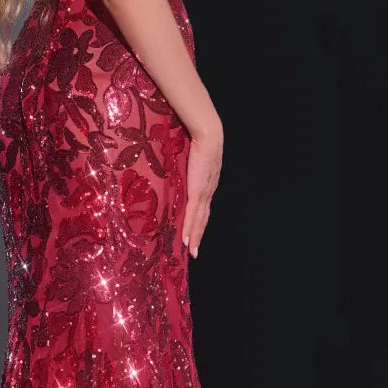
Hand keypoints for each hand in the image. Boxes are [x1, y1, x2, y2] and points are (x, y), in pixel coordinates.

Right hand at [182, 122, 222, 258]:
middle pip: (203, 218)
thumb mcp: (193, 156)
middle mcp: (209, 191)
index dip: (200, 222)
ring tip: (191, 252)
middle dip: (199, 236)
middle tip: (194, 253)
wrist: (208, 134)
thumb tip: (179, 165)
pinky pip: (192, 214)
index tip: (196, 233)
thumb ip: (188, 164)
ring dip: (195, 237)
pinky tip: (187, 239)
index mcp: (208, 183)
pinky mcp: (198, 191)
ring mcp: (204, 192)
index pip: (203, 207)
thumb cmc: (199, 139)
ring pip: (199, 220)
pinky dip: (190, 228)